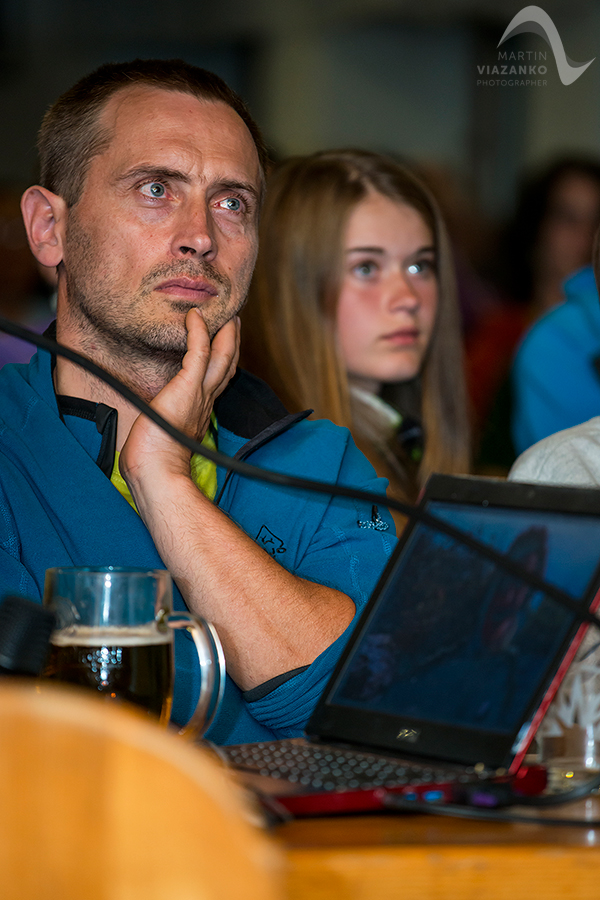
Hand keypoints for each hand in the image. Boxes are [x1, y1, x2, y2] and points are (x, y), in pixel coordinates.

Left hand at [120, 309, 239, 485]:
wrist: (156, 469)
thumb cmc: (153, 459)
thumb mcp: (159, 434)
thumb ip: (159, 423)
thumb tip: (147, 424)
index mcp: (201, 411)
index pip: (217, 380)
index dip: (223, 361)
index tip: (222, 345)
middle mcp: (206, 400)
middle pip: (227, 365)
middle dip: (232, 342)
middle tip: (234, 321)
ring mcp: (200, 393)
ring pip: (222, 356)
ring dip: (225, 333)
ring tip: (225, 314)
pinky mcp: (188, 386)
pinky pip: (199, 351)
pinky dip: (198, 331)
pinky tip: (194, 316)